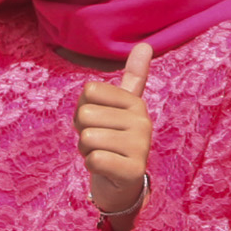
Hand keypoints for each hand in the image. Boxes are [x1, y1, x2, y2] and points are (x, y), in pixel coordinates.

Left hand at [76, 44, 152, 230]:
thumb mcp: (121, 108)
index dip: (83, 109)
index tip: (100, 123)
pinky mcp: (134, 170)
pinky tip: (106, 169)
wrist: (123, 185)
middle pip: (85, 115)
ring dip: (87, 151)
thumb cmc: (114, 141)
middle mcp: (143, 121)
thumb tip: (146, 45)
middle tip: (101, 144)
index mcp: (135, 102)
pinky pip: (94, 159)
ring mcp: (141, 146)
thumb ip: (133, 78)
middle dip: (84, 133)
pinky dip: (92, 166)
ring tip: (103, 156)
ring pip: (87, 138)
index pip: (89, 90)